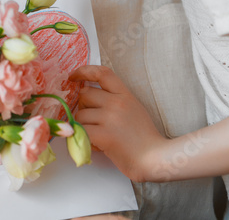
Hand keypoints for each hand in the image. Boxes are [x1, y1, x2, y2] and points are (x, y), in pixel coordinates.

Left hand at [69, 65, 167, 181]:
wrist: (155, 157)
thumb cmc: (144, 137)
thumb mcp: (133, 108)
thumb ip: (115, 99)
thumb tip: (88, 96)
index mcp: (125, 94)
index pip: (102, 73)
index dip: (84, 71)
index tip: (73, 77)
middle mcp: (116, 103)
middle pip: (85, 94)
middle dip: (83, 107)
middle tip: (93, 120)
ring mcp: (110, 118)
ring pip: (80, 115)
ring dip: (83, 126)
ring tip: (97, 136)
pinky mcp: (104, 135)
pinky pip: (81, 130)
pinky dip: (83, 138)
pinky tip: (96, 145)